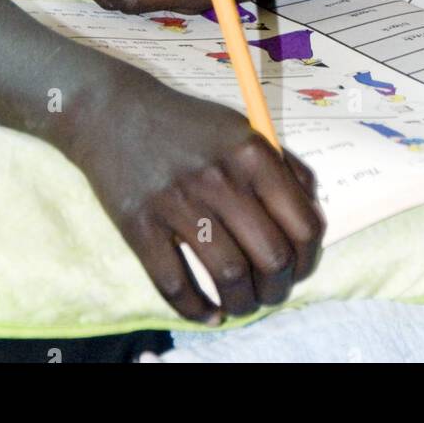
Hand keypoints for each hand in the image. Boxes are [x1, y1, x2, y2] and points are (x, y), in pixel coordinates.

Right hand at [67, 63, 324, 322]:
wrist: (113, 110)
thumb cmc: (185, 124)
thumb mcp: (241, 128)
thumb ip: (281, 166)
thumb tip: (310, 215)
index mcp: (252, 153)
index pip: (302, 225)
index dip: (307, 259)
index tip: (296, 270)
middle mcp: (220, 178)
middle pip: (271, 258)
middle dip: (277, 288)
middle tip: (268, 292)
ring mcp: (177, 203)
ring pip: (228, 277)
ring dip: (242, 303)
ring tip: (239, 303)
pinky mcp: (139, 225)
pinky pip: (175, 285)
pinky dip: (196, 310)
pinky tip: (208, 312)